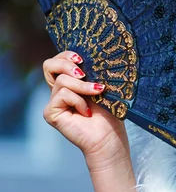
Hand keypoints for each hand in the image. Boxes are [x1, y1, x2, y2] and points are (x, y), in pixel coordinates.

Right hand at [42, 50, 128, 165]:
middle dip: (66, 63)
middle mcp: (59, 90)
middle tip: (83, 72)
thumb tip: (88, 55)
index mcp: (71, 81)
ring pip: (62, 81)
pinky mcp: (51, 112)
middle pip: (49, 65)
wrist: (109, 136)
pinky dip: (78, 100)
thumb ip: (91, 71)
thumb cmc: (109, 111)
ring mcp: (54, 101)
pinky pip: (62, 95)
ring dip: (82, 86)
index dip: (66, 55)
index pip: (58, 60)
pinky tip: (86, 111)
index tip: (83, 58)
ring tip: (97, 93)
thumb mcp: (100, 84)